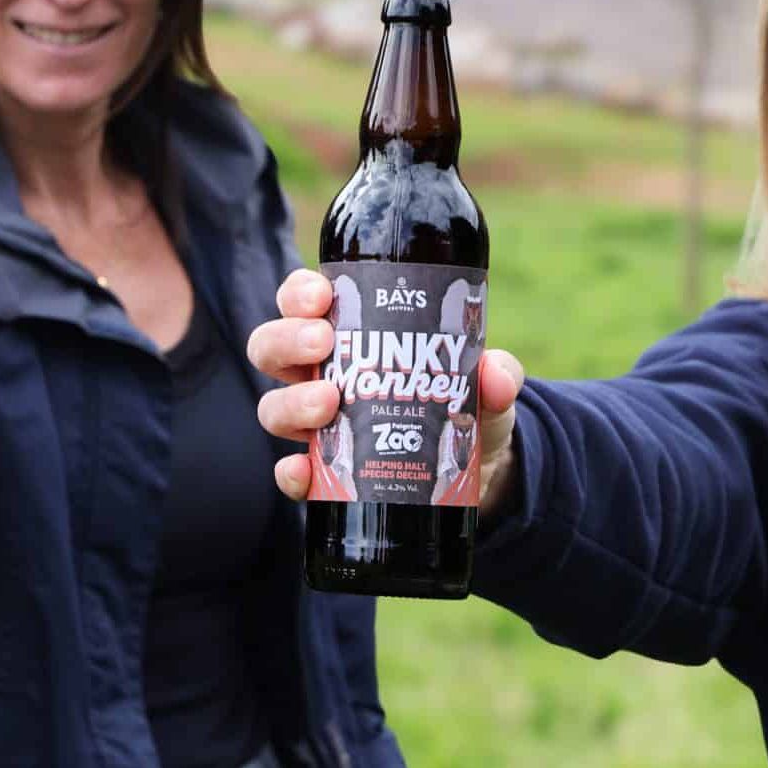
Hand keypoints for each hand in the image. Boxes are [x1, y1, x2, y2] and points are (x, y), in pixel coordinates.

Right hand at [247, 266, 526, 516]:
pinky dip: (291, 473)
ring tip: (328, 404)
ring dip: (292, 402)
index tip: (322, 296)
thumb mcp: (486, 385)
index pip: (304, 300)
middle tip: (324, 344)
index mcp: (348, 334)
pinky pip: (292, 474)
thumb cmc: (466, 405)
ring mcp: (317, 426)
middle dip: (288, 340)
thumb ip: (496, 374)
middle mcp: (319, 375)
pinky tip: (303, 472)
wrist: (477, 473)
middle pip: (271, 346)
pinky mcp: (325, 475)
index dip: (300, 292)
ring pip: (273, 405)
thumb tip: (494, 375)